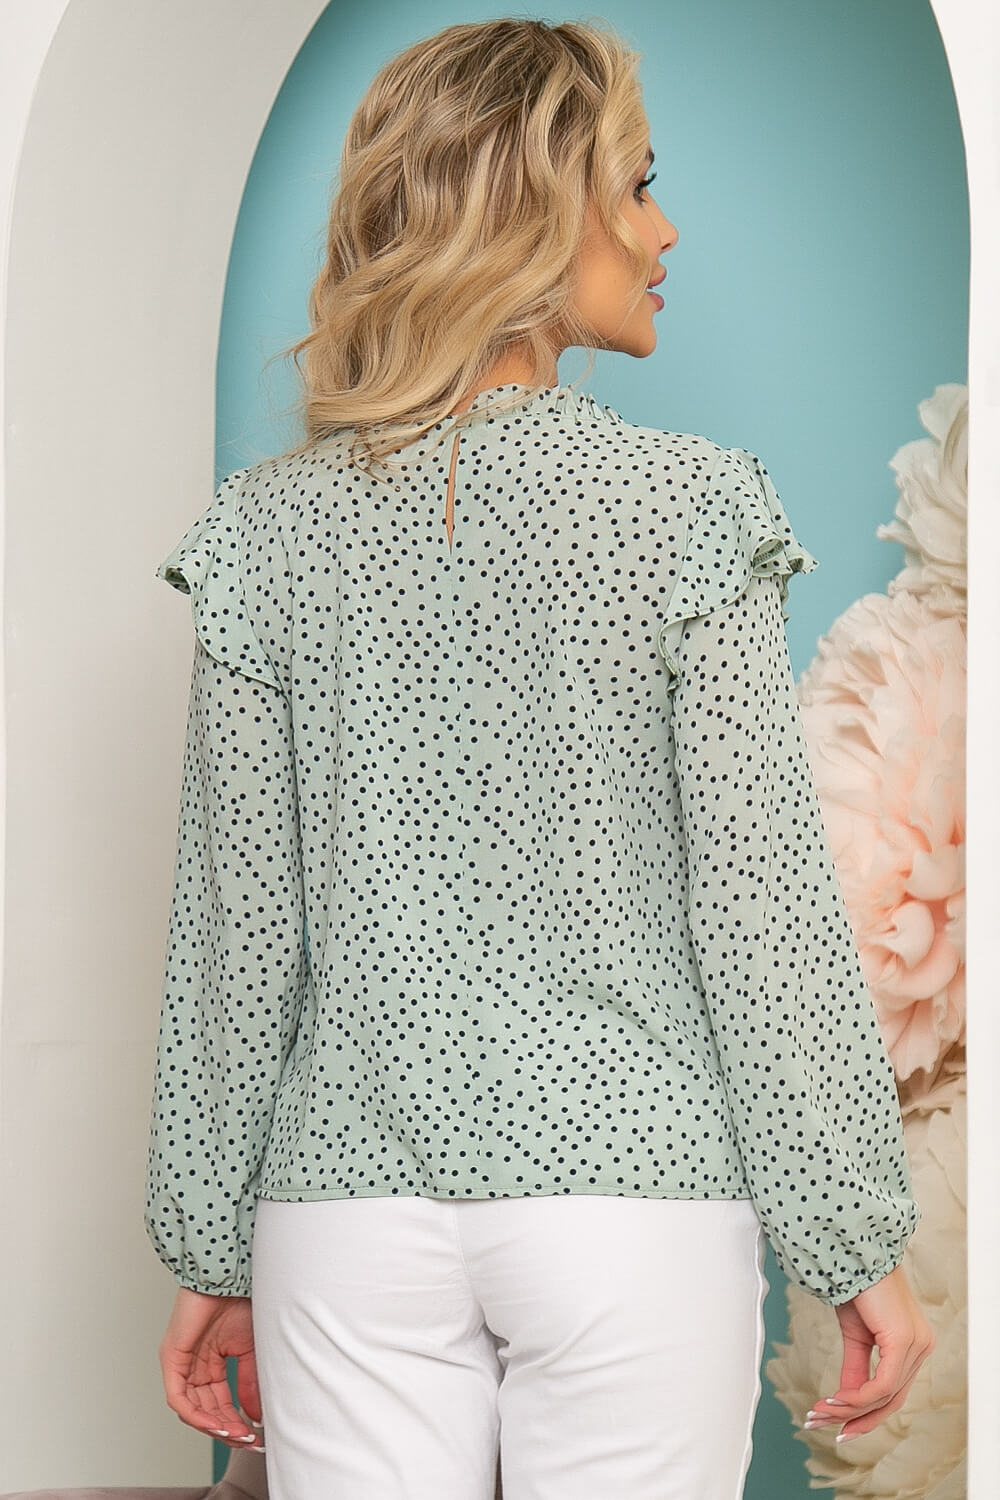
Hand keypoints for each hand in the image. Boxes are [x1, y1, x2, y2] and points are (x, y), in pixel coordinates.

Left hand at [159, 1285, 264, 1452]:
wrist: (228, 1276)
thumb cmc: (238, 1301)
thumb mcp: (250, 1349)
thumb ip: (249, 1382)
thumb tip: (254, 1416)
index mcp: (210, 1363)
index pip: (220, 1403)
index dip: (236, 1422)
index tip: (255, 1436)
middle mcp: (192, 1367)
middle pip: (206, 1410)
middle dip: (228, 1429)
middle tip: (249, 1441)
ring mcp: (180, 1364)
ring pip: (191, 1409)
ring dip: (214, 1426)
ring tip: (238, 1435)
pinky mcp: (171, 1359)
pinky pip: (179, 1399)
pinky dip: (197, 1415)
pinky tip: (218, 1424)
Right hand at [805, 1263, 935, 1441]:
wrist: (853, 1253)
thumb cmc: (856, 1284)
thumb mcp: (855, 1335)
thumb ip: (856, 1368)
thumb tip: (846, 1400)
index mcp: (913, 1344)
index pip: (893, 1392)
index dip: (865, 1415)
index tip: (837, 1427)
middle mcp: (921, 1346)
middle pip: (890, 1400)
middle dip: (854, 1418)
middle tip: (819, 1423)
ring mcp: (916, 1344)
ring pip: (884, 1396)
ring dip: (847, 1409)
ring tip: (819, 1411)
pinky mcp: (904, 1341)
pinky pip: (881, 1384)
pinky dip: (856, 1397)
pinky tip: (834, 1399)